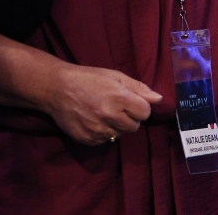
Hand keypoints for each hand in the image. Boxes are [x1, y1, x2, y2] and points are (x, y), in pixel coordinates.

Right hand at [45, 63, 162, 145]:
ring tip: (103, 112)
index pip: (145, 112)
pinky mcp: (88, 140)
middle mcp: (109, 116)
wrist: (58, 88)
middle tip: (117, 107)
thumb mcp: (115, 76)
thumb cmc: (89, 78)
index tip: (131, 102)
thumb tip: (159, 98)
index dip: (140, 107)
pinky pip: (105, 141)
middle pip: (134, 127)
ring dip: (116, 126)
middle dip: (129, 118)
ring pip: (120, 135)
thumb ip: (138, 88)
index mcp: (119, 97)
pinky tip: (94, 120)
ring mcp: (98, 130)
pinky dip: (103, 133)